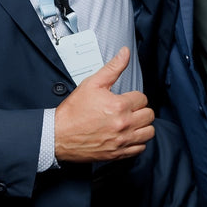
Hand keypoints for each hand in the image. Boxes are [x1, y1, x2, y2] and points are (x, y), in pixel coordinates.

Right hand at [53, 47, 155, 162]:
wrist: (57, 135)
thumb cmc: (72, 111)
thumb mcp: (92, 84)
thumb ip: (112, 68)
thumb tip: (125, 52)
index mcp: (119, 106)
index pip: (142, 98)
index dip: (133, 97)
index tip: (124, 100)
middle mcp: (123, 124)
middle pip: (149, 115)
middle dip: (140, 110)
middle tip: (128, 110)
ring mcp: (121, 141)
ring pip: (149, 132)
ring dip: (143, 126)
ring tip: (131, 122)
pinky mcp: (117, 153)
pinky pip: (140, 148)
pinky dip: (138, 142)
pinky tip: (128, 135)